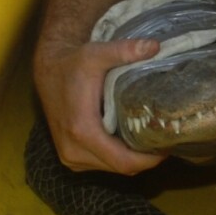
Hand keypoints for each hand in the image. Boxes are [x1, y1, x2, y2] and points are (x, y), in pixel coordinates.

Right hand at [31, 35, 167, 175]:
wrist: (48, 71)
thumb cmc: (72, 64)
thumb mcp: (96, 54)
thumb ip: (124, 51)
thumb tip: (155, 46)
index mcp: (82, 131)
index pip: (123, 161)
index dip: (149, 160)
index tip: (167, 147)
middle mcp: (73, 150)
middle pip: (120, 168)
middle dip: (144, 160)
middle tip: (163, 141)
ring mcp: (69, 156)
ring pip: (111, 168)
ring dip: (130, 159)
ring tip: (148, 140)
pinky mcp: (69, 157)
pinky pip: (100, 165)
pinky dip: (116, 157)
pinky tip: (127, 140)